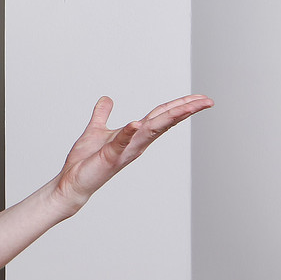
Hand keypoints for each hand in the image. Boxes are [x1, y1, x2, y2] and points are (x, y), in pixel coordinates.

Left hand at [52, 94, 213, 213]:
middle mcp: (136, 143)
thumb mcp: (96, 130)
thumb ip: (102, 115)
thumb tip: (107, 99)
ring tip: (187, 106)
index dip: (179, 105)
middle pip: (164, 122)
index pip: (161, 116)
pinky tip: (136, 123)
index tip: (200, 97)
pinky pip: (121, 143)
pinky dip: (128, 133)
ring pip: (150, 131)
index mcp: (135, 135)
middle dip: (185, 110)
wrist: (73, 182)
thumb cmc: (86, 161)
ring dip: (168, 118)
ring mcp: (125, 151)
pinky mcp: (109, 157)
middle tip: (207, 101)